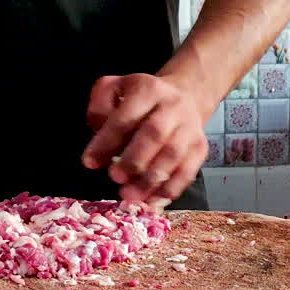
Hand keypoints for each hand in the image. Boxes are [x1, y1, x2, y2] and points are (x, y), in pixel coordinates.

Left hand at [82, 74, 211, 204]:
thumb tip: (97, 131)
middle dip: (133, 160)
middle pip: (155, 134)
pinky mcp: (200, 148)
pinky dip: (170, 189)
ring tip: (130, 196)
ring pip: (173, 155)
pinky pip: (188, 171)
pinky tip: (152, 200)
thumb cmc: (141, 99)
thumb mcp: (115, 89)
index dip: (107, 141)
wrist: (185, 96)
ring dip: (150, 180)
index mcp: (147, 90)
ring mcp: (190, 128)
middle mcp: (172, 107)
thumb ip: (100, 106)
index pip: (125, 117)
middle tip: (114, 178)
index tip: (89, 162)